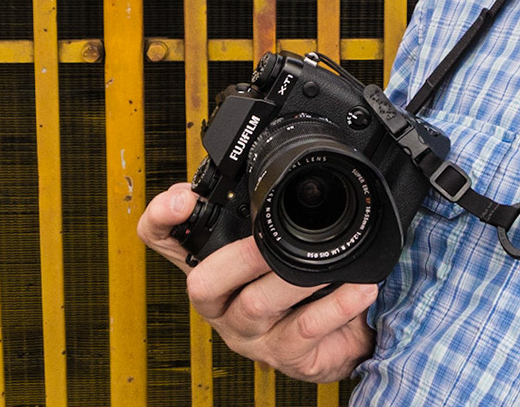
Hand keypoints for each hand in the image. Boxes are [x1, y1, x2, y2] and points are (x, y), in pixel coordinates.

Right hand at [138, 182, 377, 382]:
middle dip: (238, 257)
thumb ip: (265, 208)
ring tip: (327, 265)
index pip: (164, 240)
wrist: (345, 336)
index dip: (161, 220)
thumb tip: (268, 161)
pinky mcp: (284, 358)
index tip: (183, 199)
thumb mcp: (281, 242)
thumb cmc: (305, 284)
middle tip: (268, 240)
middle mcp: (221, 302)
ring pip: (256, 306)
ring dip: (293, 281)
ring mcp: (250, 334)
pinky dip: (335, 307)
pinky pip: (304, 331)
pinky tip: (358, 289)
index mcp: (211, 265)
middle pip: (203, 284)